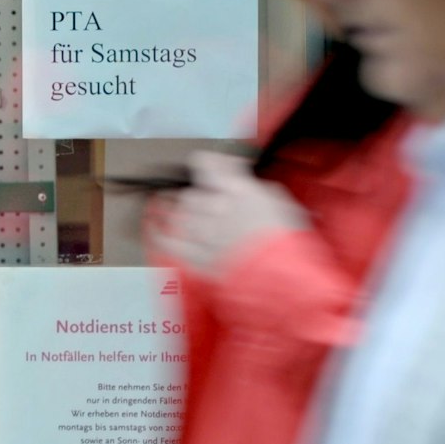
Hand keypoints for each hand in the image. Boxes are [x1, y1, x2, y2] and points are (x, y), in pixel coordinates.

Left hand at [151, 151, 308, 275]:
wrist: (282, 280)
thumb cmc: (287, 243)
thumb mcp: (281, 203)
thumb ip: (257, 190)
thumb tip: (249, 185)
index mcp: (235, 189)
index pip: (206, 163)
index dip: (210, 163)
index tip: (214, 166)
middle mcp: (212, 206)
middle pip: (192, 192)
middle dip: (202, 197)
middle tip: (216, 206)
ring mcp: (199, 232)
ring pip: (180, 212)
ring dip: (188, 214)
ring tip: (199, 220)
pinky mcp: (193, 256)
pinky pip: (166, 239)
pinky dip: (160, 233)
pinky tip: (157, 229)